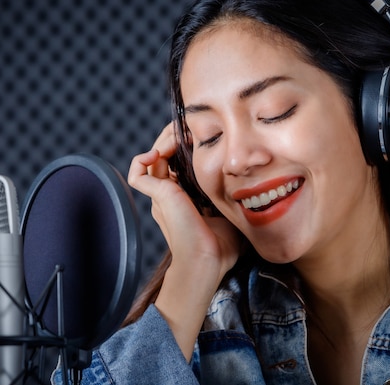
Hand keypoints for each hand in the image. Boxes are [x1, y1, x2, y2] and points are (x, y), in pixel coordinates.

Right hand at [128, 123, 240, 280]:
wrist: (208, 261)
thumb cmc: (221, 244)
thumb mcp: (230, 209)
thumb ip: (231, 194)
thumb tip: (252, 181)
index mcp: (182, 197)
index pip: (177, 162)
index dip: (186, 145)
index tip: (204, 136)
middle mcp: (168, 194)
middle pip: (164, 155)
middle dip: (176, 137)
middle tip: (193, 128)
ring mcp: (160, 195)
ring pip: (151, 157)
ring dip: (164, 140)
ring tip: (182, 133)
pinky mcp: (156, 195)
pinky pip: (138, 172)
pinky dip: (143, 158)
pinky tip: (162, 151)